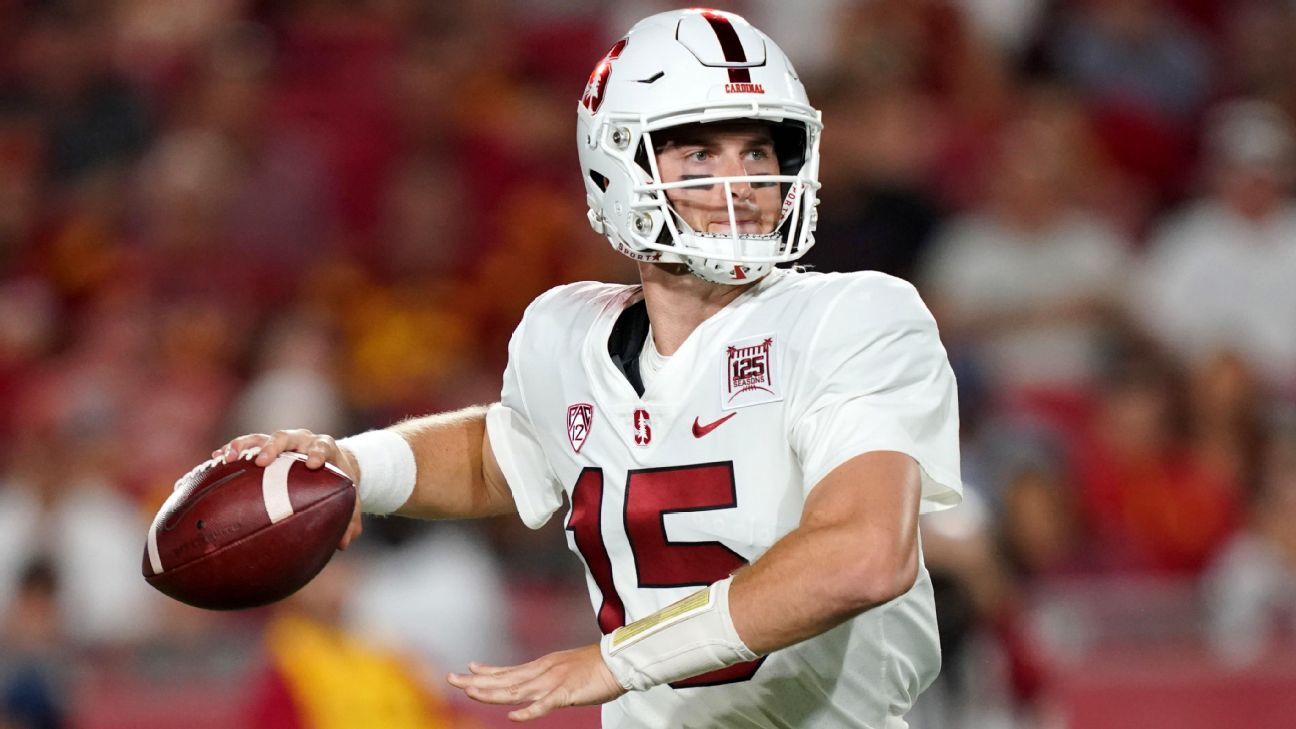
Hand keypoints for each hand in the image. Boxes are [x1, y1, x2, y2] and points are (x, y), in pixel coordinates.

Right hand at [213, 429, 363, 549]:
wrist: (332, 461)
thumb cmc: (340, 482)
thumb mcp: (349, 500)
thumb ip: (349, 521)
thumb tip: (343, 544)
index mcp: (325, 448)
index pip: (323, 446)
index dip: (318, 452)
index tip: (314, 463)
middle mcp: (301, 440)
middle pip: (285, 437)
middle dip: (273, 447)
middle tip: (262, 461)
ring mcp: (281, 442)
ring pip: (260, 438)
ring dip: (243, 446)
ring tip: (227, 458)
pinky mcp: (265, 447)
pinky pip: (246, 447)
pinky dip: (232, 451)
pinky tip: (215, 460)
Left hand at [447, 644, 625, 720]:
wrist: (618, 661)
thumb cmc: (594, 666)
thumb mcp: (563, 667)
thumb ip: (545, 674)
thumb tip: (530, 677)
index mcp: (542, 666)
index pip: (508, 670)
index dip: (486, 671)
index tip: (467, 669)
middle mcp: (541, 672)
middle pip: (503, 679)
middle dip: (476, 681)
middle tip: (451, 679)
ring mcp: (552, 682)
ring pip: (516, 690)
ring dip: (492, 693)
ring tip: (470, 692)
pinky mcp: (565, 693)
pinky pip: (544, 704)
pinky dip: (529, 711)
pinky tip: (514, 716)